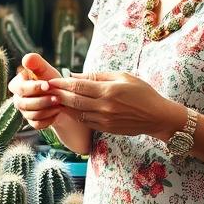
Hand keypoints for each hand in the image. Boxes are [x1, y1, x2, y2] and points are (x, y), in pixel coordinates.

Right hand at [7, 52, 61, 130]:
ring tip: (59, 104)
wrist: (62, 96)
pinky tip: (57, 112)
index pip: (20, 88)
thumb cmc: (51, 80)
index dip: (33, 87)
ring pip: (31, 115)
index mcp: (17, 85)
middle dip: (42, 101)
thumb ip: (35, 62)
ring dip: (47, 110)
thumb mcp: (45, 69)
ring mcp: (24, 112)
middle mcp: (18, 99)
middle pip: (24, 104)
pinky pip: (37, 124)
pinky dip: (48, 119)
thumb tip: (26, 59)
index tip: (48, 85)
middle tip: (57, 97)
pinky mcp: (32, 122)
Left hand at [45, 71, 186, 139]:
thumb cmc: (142, 92)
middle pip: (73, 100)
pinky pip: (84, 121)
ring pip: (76, 113)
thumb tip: (74, 75)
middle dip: (58, 94)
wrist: (156, 117)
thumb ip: (98, 76)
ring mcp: (104, 120)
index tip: (51, 80)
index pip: (78, 86)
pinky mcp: (105, 129)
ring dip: (62, 106)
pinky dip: (73, 115)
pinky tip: (66, 109)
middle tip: (46, 89)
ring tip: (52, 99)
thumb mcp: (123, 77)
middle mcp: (104, 107)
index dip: (62, 83)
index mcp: (109, 91)